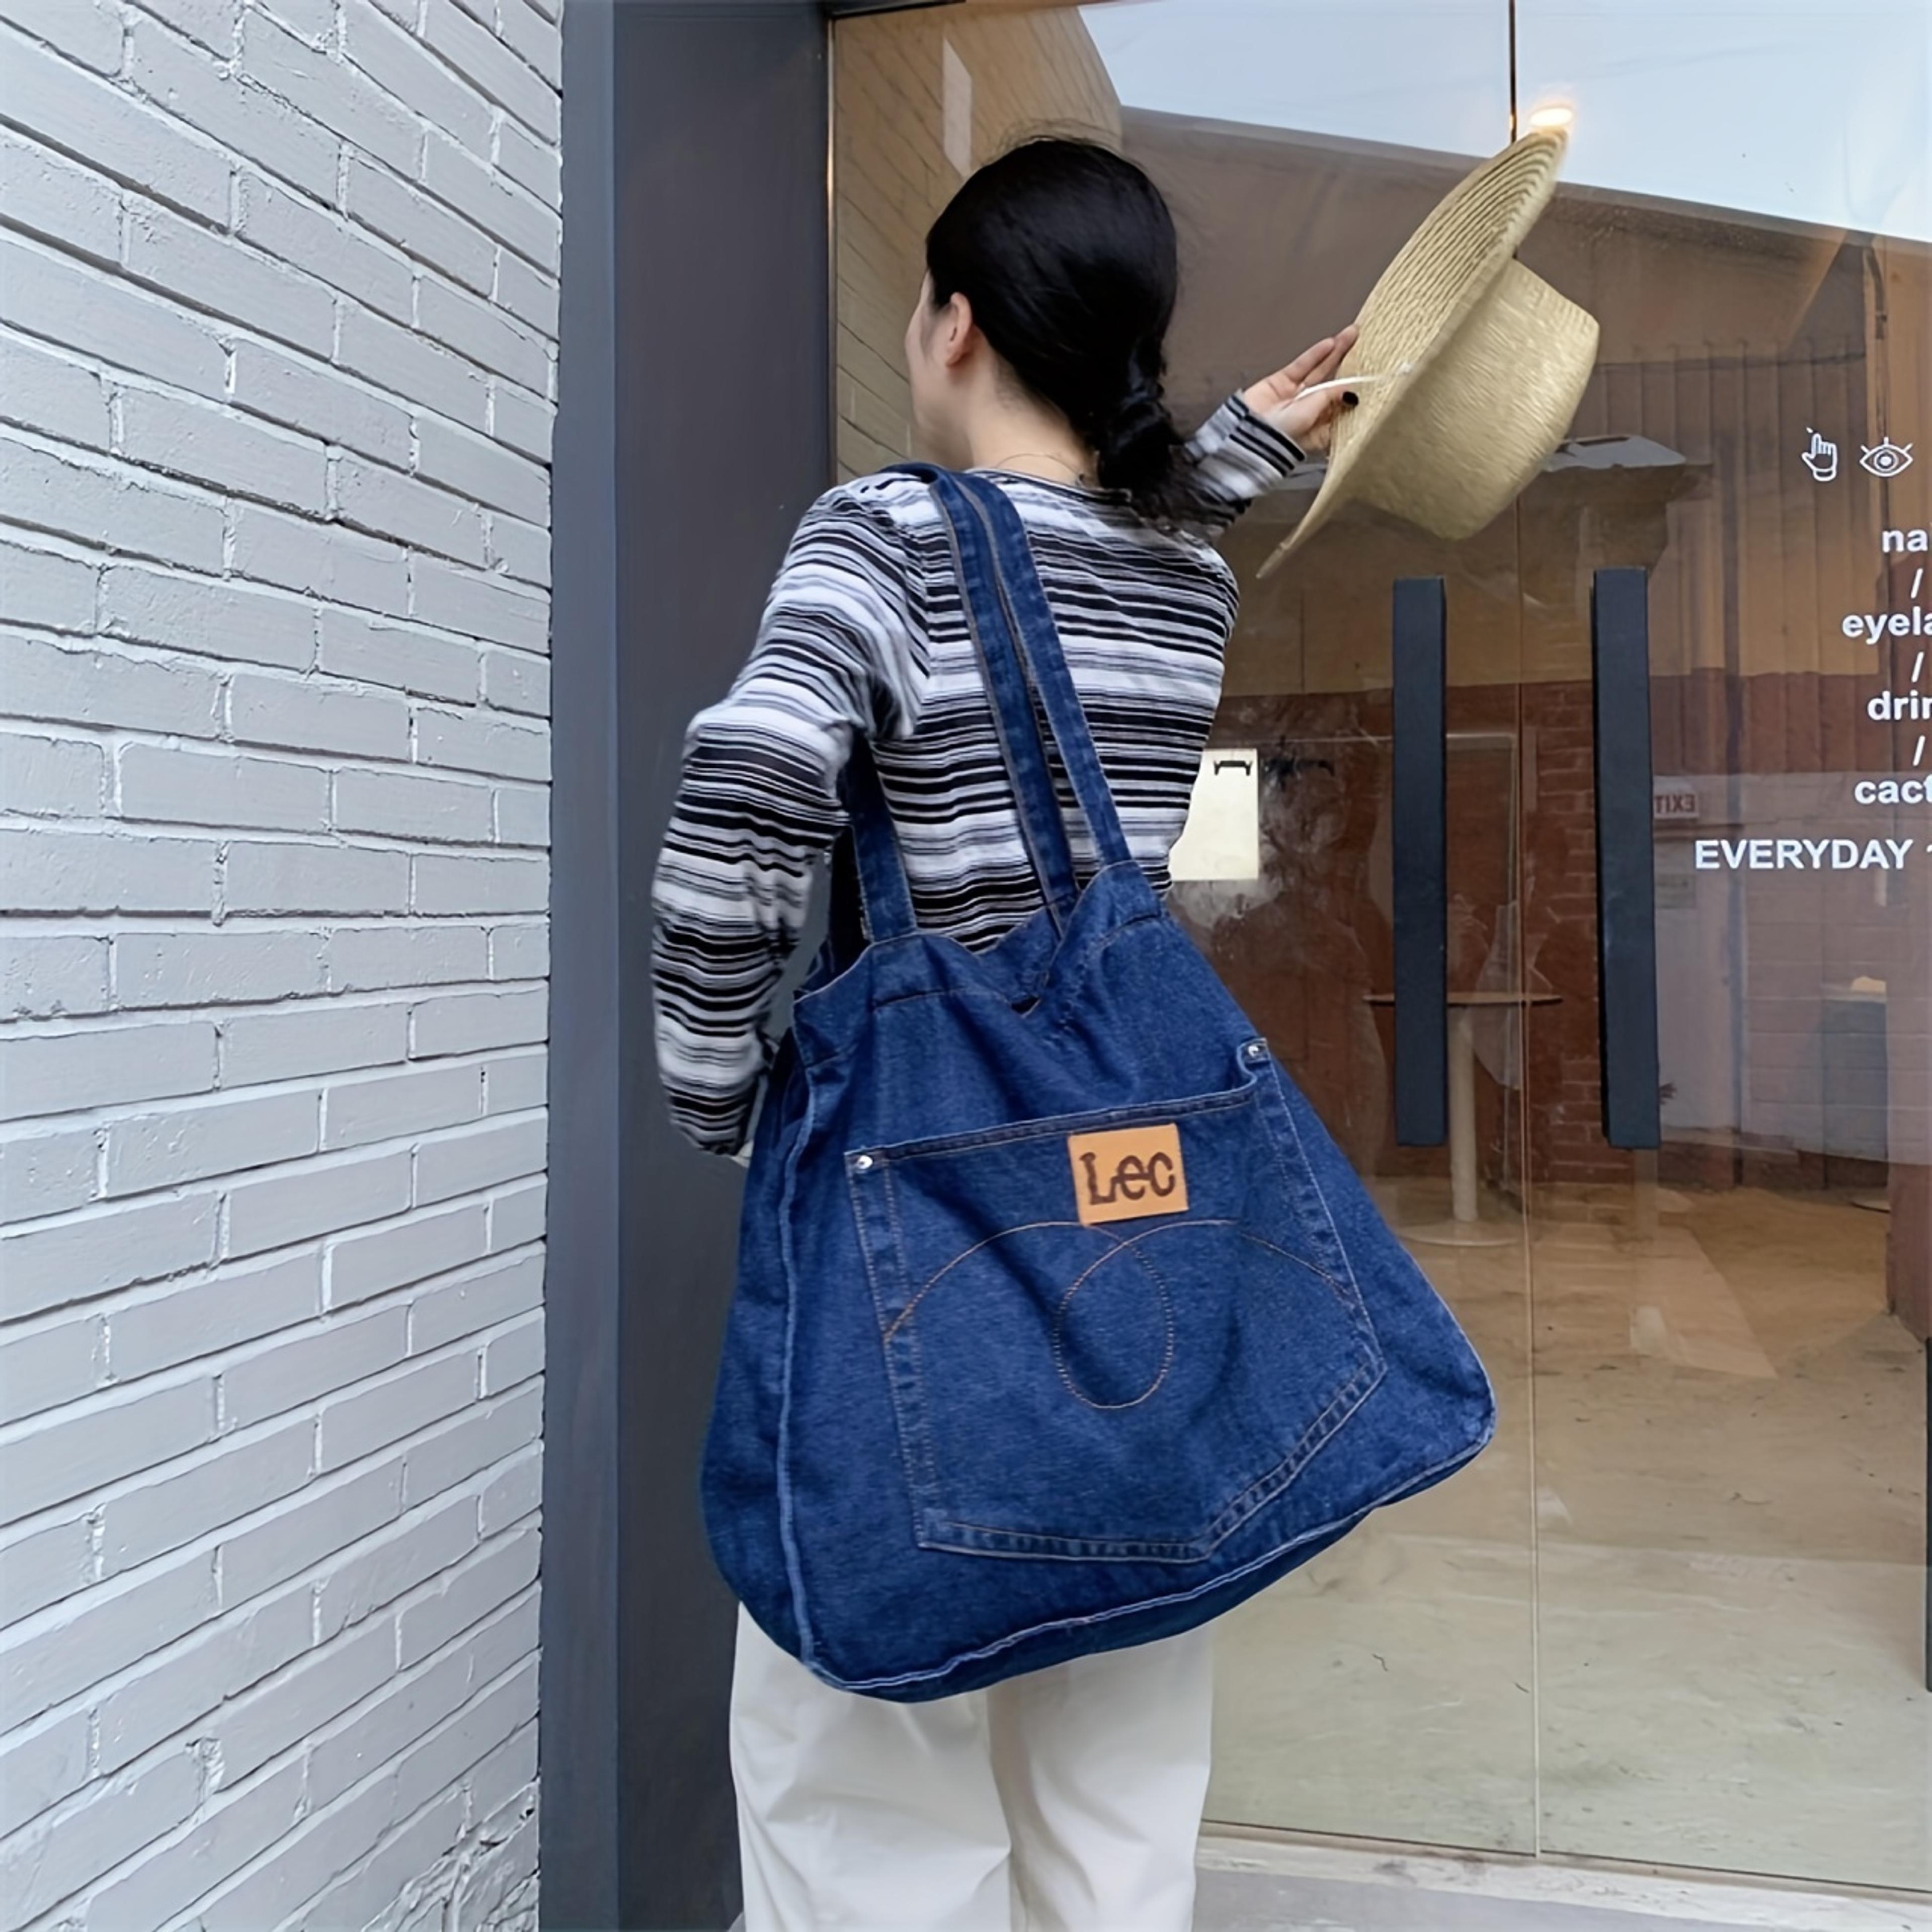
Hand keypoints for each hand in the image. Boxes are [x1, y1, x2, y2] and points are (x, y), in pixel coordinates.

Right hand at [1241, 325, 1360, 453]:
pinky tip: (1329, 344)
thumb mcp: (1313, 415)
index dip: (1356, 390)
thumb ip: (1330, 397)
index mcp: (1321, 428)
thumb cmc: (1280, 436)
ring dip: (1336, 353)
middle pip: (1334, 383)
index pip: (1343, 405)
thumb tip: (1348, 387)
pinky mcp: (1282, 382)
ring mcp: (1295, 395)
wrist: (1248, 433)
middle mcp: (1310, 410)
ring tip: (1351, 335)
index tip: (1373, 376)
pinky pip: (1302, 366)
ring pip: (1320, 370)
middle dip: (1349, 365)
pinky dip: (1315, 355)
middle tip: (1366, 346)